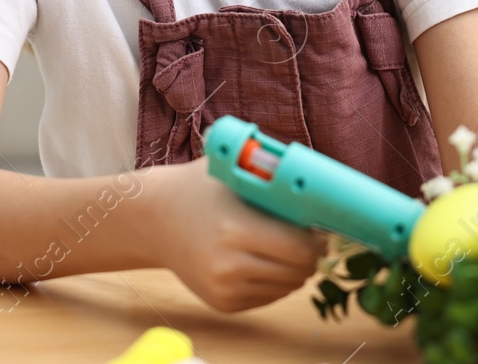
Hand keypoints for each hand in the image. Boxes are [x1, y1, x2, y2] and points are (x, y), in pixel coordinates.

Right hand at [137, 159, 327, 311]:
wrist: (155, 218)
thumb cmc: (201, 188)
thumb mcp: (238, 174)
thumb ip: (277, 184)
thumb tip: (323, 196)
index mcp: (235, 230)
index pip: (299, 248)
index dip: (317, 239)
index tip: (320, 227)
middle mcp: (228, 265)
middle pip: (297, 271)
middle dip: (311, 255)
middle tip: (312, 237)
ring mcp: (223, 289)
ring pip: (286, 288)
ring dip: (296, 269)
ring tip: (289, 246)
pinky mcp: (221, 303)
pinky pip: (268, 297)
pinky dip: (276, 281)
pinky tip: (267, 259)